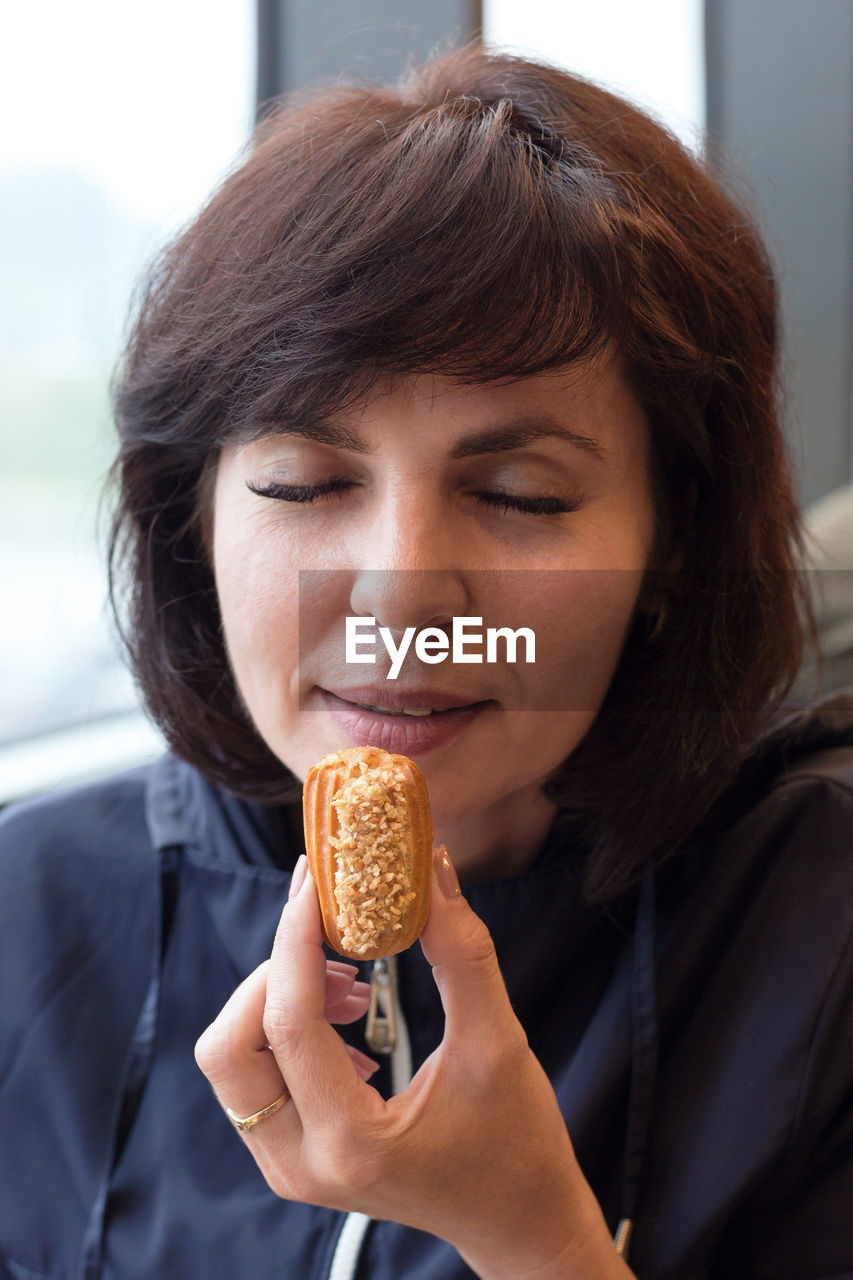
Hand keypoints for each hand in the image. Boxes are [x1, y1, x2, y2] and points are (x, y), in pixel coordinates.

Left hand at [195, 850, 633, 1279]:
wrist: (520, 1223)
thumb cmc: (518, 1142)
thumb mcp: (498, 1041)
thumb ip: (460, 951)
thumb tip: (431, 864)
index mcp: (350, 1141)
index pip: (288, 1023)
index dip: (294, 939)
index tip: (315, 880)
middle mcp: (300, 1163)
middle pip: (228, 1047)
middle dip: (273, 972)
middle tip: (333, 933)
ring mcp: (288, 1166)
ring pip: (233, 1059)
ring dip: (279, 997)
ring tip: (353, 978)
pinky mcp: (292, 1156)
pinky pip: (255, 1075)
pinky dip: (286, 1026)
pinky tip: (349, 1014)